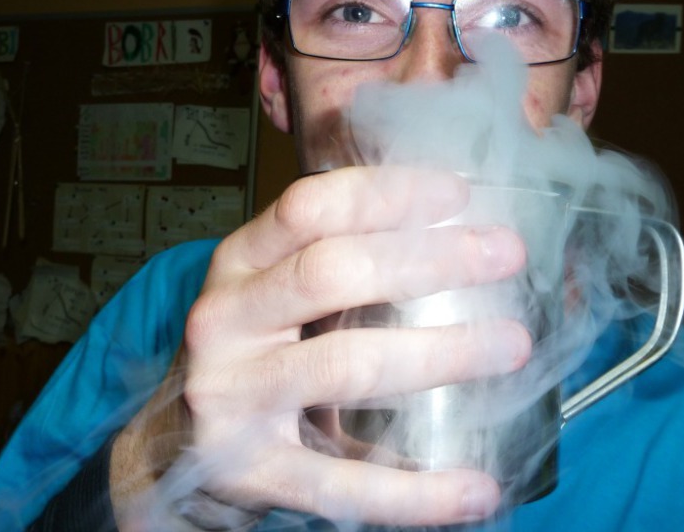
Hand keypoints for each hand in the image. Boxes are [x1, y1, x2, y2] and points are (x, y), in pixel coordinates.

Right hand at [111, 167, 529, 528]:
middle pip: (332, 273)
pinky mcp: (249, 470)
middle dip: (430, 259)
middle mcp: (225, 319)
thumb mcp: (274, 290)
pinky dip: (417, 491)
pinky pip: (341, 483)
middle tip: (506, 254)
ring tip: (512, 345)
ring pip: (346, 365)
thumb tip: (458, 230)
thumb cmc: (255, 351)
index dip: (385, 193)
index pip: (308, 206)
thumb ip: (338, 260)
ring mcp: (232, 396)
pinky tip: (475, 488)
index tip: (457, 192)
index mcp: (239, 261)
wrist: (171, 447)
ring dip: (440, 352)